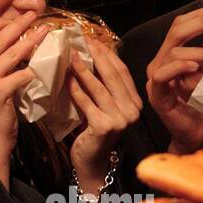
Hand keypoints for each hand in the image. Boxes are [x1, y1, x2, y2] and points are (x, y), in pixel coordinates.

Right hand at [0, 10, 49, 185]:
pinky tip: (46, 64)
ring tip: (44, 32)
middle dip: (19, 25)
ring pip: (12, 53)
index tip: (20, 17)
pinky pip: (20, 74)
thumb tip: (11, 43)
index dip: (4, 23)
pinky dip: (35, 69)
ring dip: (31, 41)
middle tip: (34, 15)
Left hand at [67, 39, 142, 192]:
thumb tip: (91, 56)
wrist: (93, 162)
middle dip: (97, 57)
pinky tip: (67, 79)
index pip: (123, 72)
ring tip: (72, 56)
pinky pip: (87, 103)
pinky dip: (76, 90)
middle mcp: (132, 111)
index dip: (109, 55)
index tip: (94, 40)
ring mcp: (120, 120)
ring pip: (100, 88)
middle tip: (81, 41)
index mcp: (135, 103)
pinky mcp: (104, 127)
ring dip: (84, 70)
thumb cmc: (95, 132)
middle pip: (113, 77)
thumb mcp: (104, 107)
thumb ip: (103, 87)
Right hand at [145, 8, 202, 153]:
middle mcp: (160, 63)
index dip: (200, 16)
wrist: (196, 134)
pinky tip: (196, 67)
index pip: (180, 25)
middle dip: (201, 23)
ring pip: (173, 52)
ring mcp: (156, 78)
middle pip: (175, 32)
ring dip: (198, 52)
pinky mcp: (157, 95)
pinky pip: (163, 74)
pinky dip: (179, 67)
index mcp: (171, 54)